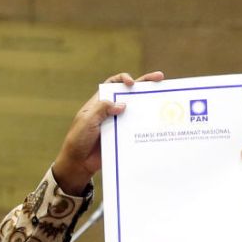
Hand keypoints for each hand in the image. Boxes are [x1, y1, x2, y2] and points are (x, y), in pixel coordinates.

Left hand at [53, 71, 163, 193]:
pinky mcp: (122, 136)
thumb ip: (102, 109)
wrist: (78, 163)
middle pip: (129, 93)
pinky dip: (146, 125)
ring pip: (135, 110)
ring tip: (163, 101)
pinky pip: (136, 127)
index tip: (131, 83)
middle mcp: (110, 110)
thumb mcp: (87, 120)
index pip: (113, 84)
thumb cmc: (78, 139)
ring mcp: (118, 123)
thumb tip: (122, 104)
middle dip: (144, 84)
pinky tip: (157, 124)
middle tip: (160, 78)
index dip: (123, 79)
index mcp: (100, 102)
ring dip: (148, 105)